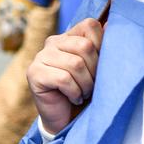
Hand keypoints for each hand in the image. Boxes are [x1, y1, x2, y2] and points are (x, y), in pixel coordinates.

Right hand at [26, 18, 104, 135]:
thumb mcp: (97, 68)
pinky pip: (64, 79)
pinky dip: (74, 92)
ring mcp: (41, 57)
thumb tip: (109, 25)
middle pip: (85, 46)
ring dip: (86, 84)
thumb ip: (101, 47)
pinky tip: (73, 98)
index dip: (102, 46)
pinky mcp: (34, 73)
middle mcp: (52, 42)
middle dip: (95, 70)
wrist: (66, 118)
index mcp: (68, 37)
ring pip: (75, 64)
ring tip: (84, 93)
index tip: (100, 66)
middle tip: (93, 85)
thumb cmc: (84, 91)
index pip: (89, 25)